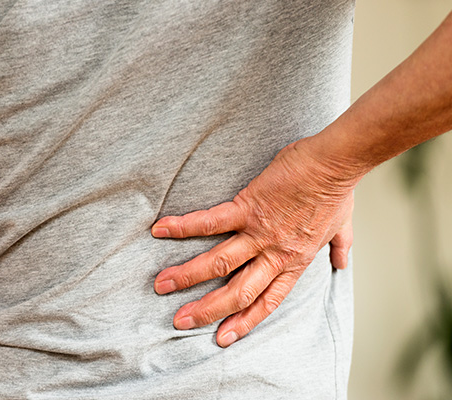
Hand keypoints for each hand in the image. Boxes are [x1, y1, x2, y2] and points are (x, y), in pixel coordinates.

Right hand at [151, 137, 356, 347]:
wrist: (335, 163)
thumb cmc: (337, 192)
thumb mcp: (341, 227)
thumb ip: (339, 247)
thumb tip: (341, 261)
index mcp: (294, 262)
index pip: (267, 302)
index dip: (244, 322)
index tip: (222, 337)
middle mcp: (274, 254)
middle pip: (237, 293)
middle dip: (206, 310)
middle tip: (180, 321)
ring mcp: (259, 233)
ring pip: (218, 263)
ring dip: (187, 276)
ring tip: (161, 284)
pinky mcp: (247, 208)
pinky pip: (211, 222)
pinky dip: (184, 227)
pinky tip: (161, 230)